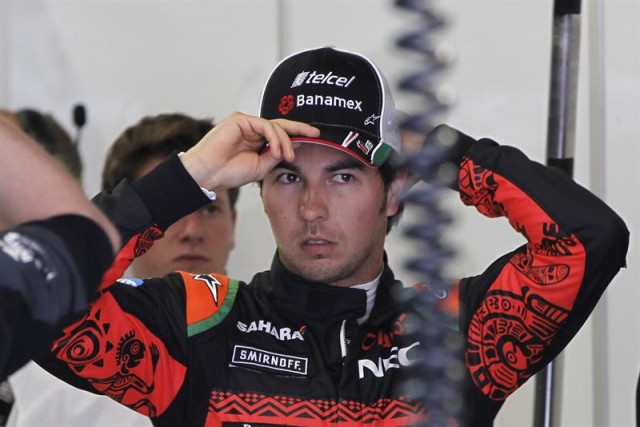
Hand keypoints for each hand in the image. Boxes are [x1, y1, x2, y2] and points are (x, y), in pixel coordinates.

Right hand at [179, 112, 319, 189]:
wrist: (210, 174)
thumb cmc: (230, 172)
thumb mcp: (261, 166)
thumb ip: (275, 154)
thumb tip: (292, 146)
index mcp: (256, 140)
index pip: (280, 133)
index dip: (297, 134)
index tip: (314, 136)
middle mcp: (251, 130)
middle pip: (280, 125)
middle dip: (299, 129)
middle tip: (314, 134)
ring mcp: (245, 123)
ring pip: (274, 126)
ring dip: (284, 142)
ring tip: (287, 156)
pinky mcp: (240, 119)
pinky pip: (265, 125)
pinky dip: (275, 137)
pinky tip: (276, 150)